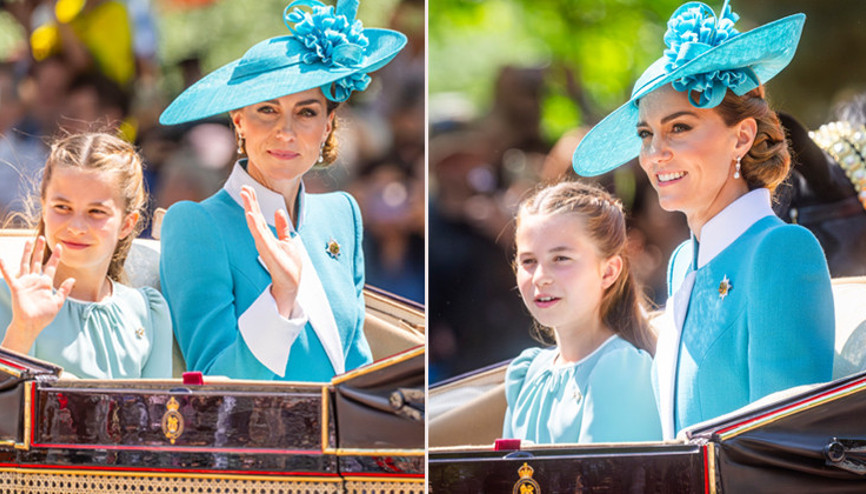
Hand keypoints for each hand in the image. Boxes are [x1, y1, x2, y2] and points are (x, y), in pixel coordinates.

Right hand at [0, 236, 75, 353]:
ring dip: (27, 252)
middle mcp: (35, 280)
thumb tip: (72, 278)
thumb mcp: (58, 302)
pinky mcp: (17, 287)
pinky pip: (9, 276)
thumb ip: (64, 290)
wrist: (32, 325)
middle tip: (42, 237)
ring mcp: (26, 283)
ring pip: (25, 264)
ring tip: (28, 241)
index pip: (51, 266)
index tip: (60, 246)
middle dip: (39, 249)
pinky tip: (1, 259)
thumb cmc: (44, 315)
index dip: (55, 256)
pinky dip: (5, 267)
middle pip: (37, 261)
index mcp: (46, 283)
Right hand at [240, 186, 302, 317]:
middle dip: (250, 202)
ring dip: (251, 209)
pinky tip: (251, 215)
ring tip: (246, 196)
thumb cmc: (288, 265)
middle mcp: (263, 240)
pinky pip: (260, 236)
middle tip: (244, 187)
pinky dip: (255, 225)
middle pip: (255, 217)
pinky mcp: (269, 252)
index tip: (248, 188)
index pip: (258, 216)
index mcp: (267, 236)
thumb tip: (279, 212)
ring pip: (255, 224)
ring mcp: (265, 245)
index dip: (253, 202)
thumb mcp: (287, 241)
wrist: (290, 283)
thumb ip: (282, 228)